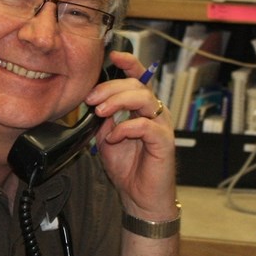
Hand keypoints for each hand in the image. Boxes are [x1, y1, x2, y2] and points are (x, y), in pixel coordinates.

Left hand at [83, 51, 177, 220]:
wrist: (140, 198)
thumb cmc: (128, 169)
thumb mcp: (107, 139)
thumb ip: (103, 120)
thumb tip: (93, 102)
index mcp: (143, 108)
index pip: (139, 77)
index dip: (129, 63)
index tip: (113, 56)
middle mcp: (155, 113)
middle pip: (137, 85)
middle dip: (111, 88)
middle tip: (91, 99)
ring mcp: (161, 126)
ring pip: (144, 99)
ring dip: (118, 101)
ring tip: (100, 112)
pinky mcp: (164, 141)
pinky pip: (145, 125)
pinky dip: (126, 127)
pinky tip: (114, 137)